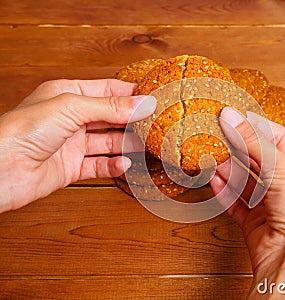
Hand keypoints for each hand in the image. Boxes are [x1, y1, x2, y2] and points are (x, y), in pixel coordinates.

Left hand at [0, 79, 155, 212]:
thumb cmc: (22, 131)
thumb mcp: (71, 108)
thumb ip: (109, 107)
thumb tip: (142, 104)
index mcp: (67, 94)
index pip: (107, 90)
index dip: (130, 93)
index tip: (154, 97)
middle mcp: (70, 118)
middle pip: (111, 116)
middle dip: (132, 119)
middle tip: (155, 123)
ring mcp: (71, 144)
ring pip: (108, 141)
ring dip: (127, 143)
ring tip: (146, 145)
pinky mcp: (70, 167)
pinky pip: (98, 165)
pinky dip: (113, 165)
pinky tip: (123, 164)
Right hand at [211, 107, 284, 298]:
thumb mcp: (282, 168)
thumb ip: (253, 141)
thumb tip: (231, 117)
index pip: (279, 138)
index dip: (255, 126)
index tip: (232, 116)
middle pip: (259, 158)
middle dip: (238, 146)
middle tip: (217, 133)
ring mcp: (272, 204)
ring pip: (245, 179)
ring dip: (228, 167)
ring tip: (212, 154)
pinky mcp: (255, 221)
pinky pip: (236, 200)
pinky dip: (224, 188)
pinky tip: (214, 177)